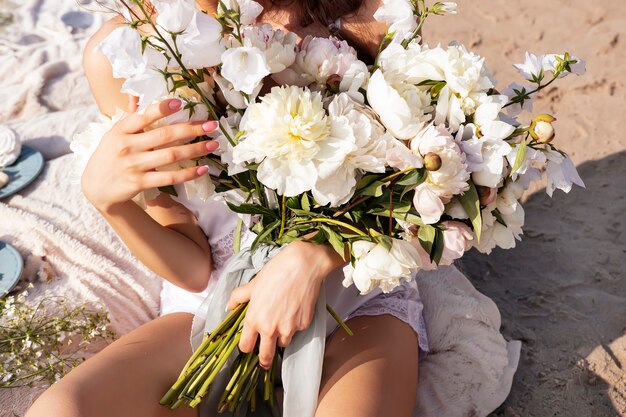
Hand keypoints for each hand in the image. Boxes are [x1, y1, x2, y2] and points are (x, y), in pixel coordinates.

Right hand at [81, 97, 218, 211]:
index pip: (143, 115)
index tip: (182, 103)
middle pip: (164, 135)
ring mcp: (134, 165)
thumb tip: (136, 93)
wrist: (96, 188)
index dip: (162, 108)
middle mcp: (127, 145)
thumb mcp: (114, 133)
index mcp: (121, 129)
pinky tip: (203, 169)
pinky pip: (169, 177)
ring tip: (213, 144)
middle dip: (191, 129)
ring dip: (195, 149)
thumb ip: (129, 115)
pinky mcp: (140, 182)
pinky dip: (188, 173)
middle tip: (212, 125)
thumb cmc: (110, 155)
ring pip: (171, 155)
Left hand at [227, 241, 339, 368]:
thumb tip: (230, 306)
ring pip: (283, 343)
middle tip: (265, 359)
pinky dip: (295, 325)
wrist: (302, 266)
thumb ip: (238, 297)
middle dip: (264, 359)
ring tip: (282, 321)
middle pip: (265, 356)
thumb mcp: (253, 284)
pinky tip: (295, 310)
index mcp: (254, 320)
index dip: (246, 346)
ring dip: (281, 337)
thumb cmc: (275, 272)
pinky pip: (297, 331)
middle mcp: (271, 328)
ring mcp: (289, 328)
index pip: (245, 346)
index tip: (249, 345)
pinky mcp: (304, 325)